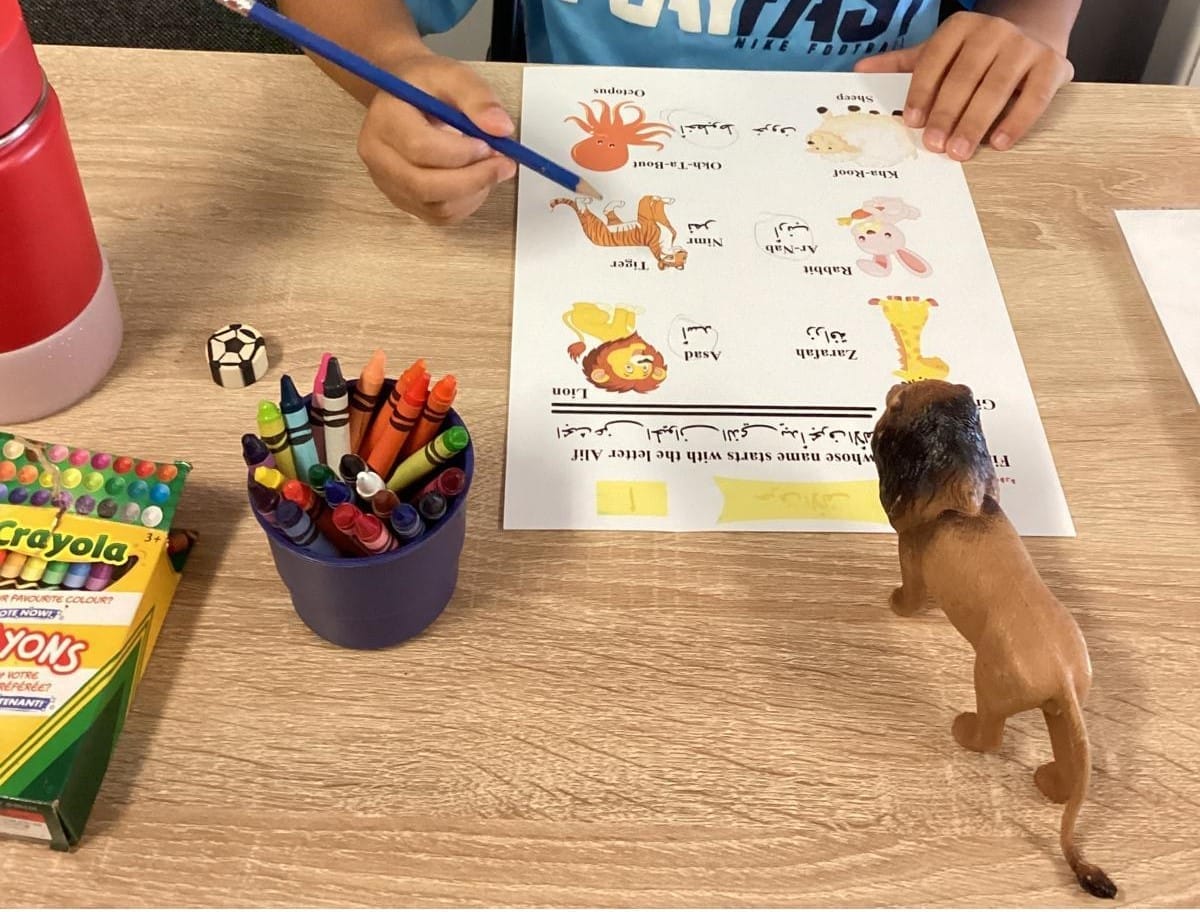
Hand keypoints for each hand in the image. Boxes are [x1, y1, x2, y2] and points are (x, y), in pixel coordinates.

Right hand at [357, 52, 517, 224]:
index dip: (461, 152)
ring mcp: (388, 182)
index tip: (490, 144)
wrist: (406, 97)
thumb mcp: (453, 74)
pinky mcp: (404, 200)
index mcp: (385, 118)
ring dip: (474, 192)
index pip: (420, 147)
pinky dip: (466, 203)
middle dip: (473, 179)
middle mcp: (378, 155)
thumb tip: (501, 129)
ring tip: (490, 167)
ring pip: (436, 207)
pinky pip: (440, 216)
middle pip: (424, 185)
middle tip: (504, 165)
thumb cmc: (426, 86)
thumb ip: (478, 98)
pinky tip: (476, 179)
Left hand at [854, 11, 1073, 160]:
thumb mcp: (940, 54)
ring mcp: (1025, 46)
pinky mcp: (1053, 65)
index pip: (936, 59)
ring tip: (960, 152)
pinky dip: (1016, 122)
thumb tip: (860, 69)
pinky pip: (1034, 97)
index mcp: (961, 27)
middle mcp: (994, 31)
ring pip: (997, 88)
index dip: (922, 91)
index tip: (911, 122)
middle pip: (965, 76)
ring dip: (976, 123)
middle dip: (947, 113)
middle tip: (935, 146)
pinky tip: (998, 143)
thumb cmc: (975, 55)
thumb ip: (903, 65)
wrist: (1033, 35)